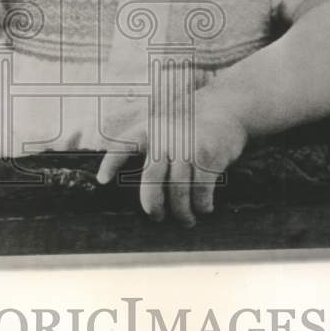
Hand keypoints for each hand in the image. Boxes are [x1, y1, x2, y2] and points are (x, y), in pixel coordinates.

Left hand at [96, 85, 247, 226]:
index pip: (123, 146)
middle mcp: (165, 135)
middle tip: (156, 216)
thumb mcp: (166, 130)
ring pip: (178, 190)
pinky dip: (202, 205)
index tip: (102, 181)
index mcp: (149, 129)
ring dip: (182, 212)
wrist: (227, 110)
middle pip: (151, 179)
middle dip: (152, 205)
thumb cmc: (191, 130)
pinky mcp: (208, 155)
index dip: (110, 163)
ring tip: (185, 220)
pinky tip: (204, 208)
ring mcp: (187, 145)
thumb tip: (144, 191)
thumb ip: (151, 150)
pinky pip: (200, 191)